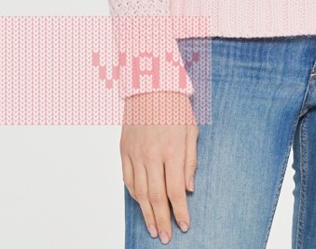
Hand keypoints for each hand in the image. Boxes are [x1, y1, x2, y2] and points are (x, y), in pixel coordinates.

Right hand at [121, 91, 198, 243]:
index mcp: (172, 149)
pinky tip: (140, 204)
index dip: (180, 211)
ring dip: (146, 213)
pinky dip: (133, 195)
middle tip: (165, 237)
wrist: (149, 84)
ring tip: (153, 228)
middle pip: (155, 196)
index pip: (175, 190)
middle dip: (162, 220)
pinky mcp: (124, 150)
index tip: (183, 226)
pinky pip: (127, 179)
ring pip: (138, 192)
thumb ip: (190, 161)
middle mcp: (151, 154)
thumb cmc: (175, 105)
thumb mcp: (191, 130)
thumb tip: (189, 189)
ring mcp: (135, 153)